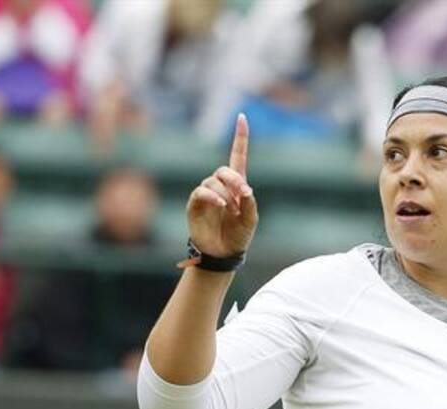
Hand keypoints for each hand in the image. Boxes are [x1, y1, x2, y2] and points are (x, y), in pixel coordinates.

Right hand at [186, 113, 256, 259]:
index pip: (237, 156)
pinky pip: (201, 192)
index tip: (242, 117)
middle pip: (224, 170)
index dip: (240, 137)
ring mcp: (206, 194)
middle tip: (243, 194)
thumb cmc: (238, 236)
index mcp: (237, 186)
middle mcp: (220, 186)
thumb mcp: (251, 220)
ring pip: (213, 181)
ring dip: (225, 193)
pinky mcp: (195, 203)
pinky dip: (212, 196)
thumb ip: (250, 204)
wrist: (222, 253)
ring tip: (231, 209)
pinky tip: (220, 205)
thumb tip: (246, 189)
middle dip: (234, 179)